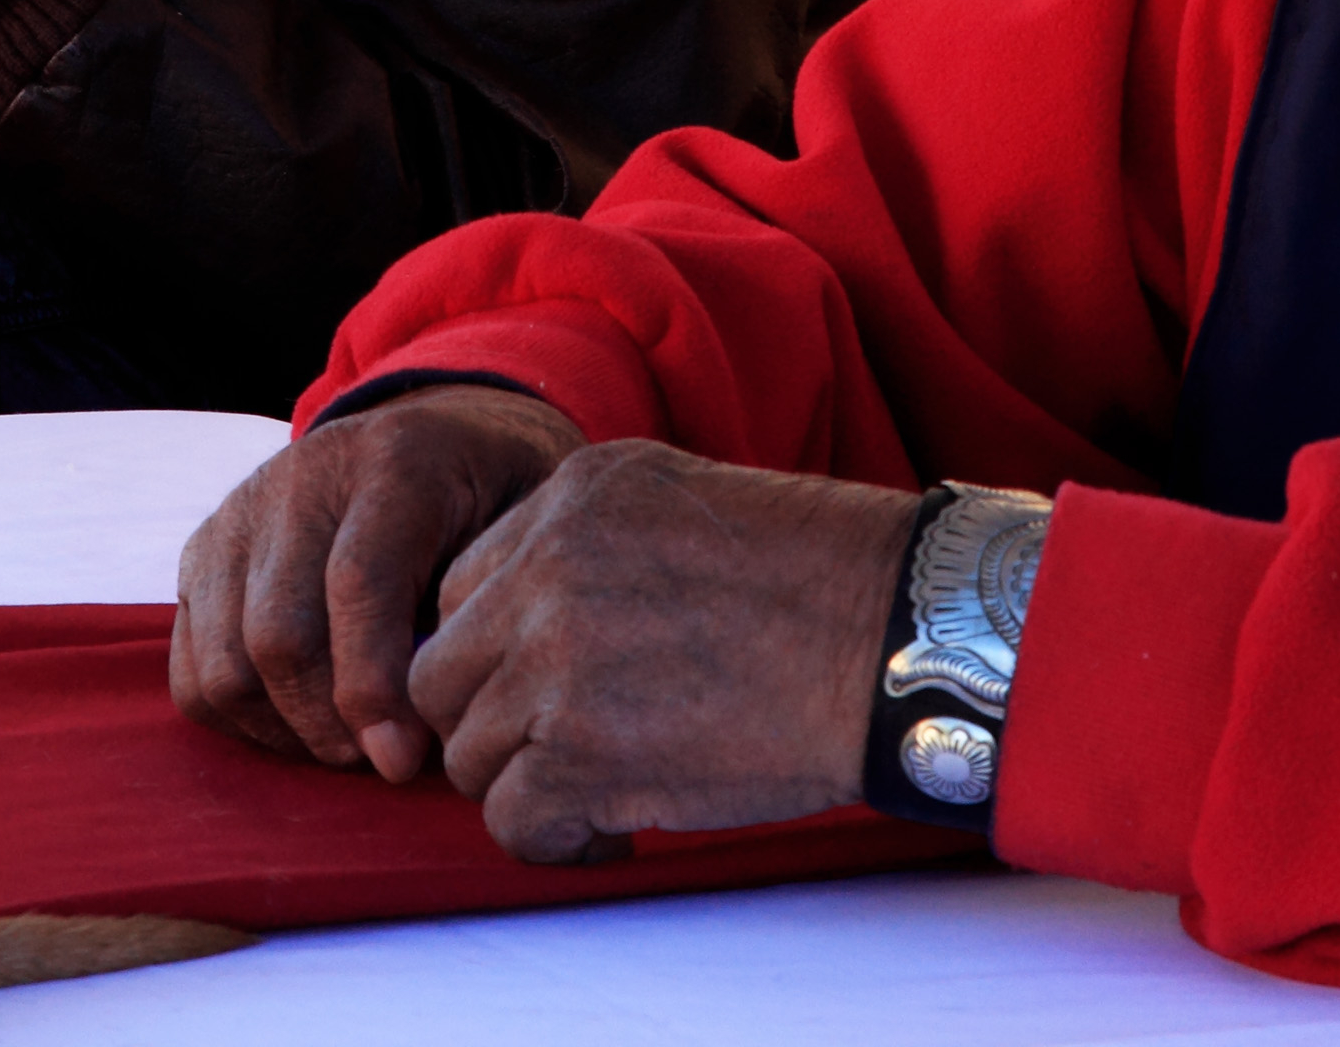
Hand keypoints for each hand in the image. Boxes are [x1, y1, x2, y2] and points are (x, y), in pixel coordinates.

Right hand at [172, 385, 583, 781]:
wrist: (436, 434)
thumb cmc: (493, 500)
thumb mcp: (522, 522)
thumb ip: (485, 604)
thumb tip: (439, 720)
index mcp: (394, 460)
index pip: (357, 584)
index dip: (374, 687)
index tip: (406, 761)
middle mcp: (300, 478)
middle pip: (277, 633)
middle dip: (328, 725)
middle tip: (385, 761)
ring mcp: (239, 513)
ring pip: (225, 662)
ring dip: (284, 731)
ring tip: (348, 745)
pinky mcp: (202, 552)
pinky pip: (192, 668)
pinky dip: (241, 719)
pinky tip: (302, 724)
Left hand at [410, 442, 924, 864]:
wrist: (898, 642)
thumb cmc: (825, 581)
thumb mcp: (688, 504)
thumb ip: (596, 547)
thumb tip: (536, 623)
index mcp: (573, 498)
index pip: (463, 587)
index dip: (497, 651)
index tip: (545, 686)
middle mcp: (545, 570)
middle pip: (442, 671)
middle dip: (490, 718)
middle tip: (555, 746)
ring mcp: (552, 663)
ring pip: (467, 752)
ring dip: (524, 781)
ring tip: (598, 787)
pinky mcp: (577, 756)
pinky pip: (511, 821)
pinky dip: (556, 841)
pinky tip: (612, 829)